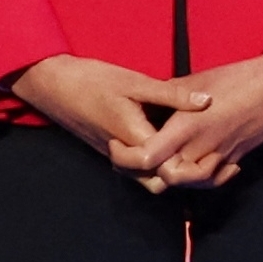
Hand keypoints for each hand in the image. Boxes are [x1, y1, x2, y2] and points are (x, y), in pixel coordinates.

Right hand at [11, 53, 198, 176]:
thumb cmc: (92, 79)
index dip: (190, 163)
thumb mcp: (135, 82)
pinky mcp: (108, 152)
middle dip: (182, 173)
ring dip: (168, 171)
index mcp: (133, 138)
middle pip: (159, 182)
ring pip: (146, 180)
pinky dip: (154, 166)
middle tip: (205, 155)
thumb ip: (172, 95)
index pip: (168, 166)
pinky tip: (169, 146)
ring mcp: (113, 157)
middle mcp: (122, 155)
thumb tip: (207, 100)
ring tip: (189, 151)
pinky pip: (135, 171)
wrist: (51, 83)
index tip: (210, 150)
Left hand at [142, 48, 262, 188]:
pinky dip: (199, 178)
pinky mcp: (234, 158)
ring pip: (187, 184)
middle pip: (165, 177)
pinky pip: (212, 180)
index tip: (120, 145)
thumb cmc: (240, 77)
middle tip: (135, 157)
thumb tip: (149, 99)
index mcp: (188, 125)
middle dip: (145, 172)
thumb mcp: (199, 79)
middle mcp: (202, 146)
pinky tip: (194, 164)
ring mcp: (220, 156)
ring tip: (162, 161)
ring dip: (172, 177)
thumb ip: (171, 94)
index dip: (129, 157)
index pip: (149, 156)